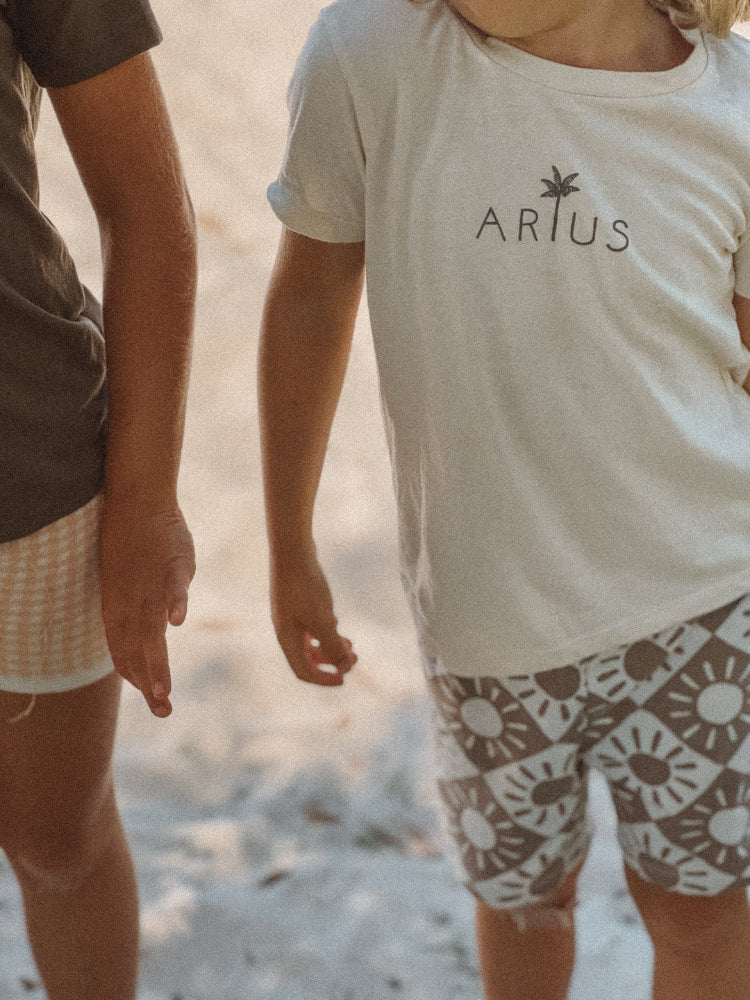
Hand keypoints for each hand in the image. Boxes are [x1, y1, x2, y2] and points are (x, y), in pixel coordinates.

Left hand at [99, 499, 195, 716]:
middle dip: (149, 683)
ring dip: (156, 661)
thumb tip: (172, 620)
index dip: (137, 676)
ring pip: (149, 629)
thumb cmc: (139, 537)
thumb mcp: (137, 578)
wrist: (136, 497)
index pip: (124, 651)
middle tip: (162, 710)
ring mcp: (149, 583)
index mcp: (118, 606)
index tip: (154, 698)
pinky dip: (174, 603)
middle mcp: (130, 600)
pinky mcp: (170, 563)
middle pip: (135, 649)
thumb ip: (153, 603)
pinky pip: (172, 586)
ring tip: (162, 690)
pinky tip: (177, 622)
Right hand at [271, 553, 356, 685]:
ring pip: (310, 641)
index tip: (344, 678)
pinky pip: (311, 625)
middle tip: (354, 659)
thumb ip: (333, 645)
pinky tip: (337, 623)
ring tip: (350, 644)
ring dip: (330, 646)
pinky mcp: (297, 601)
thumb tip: (345, 667)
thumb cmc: (305, 586)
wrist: (292, 549)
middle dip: (331, 662)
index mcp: (287, 639)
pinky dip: (325, 630)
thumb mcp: (322, 619)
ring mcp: (291, 615)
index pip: (303, 671)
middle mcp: (286, 630)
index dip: (323, 679)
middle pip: (308, 658)